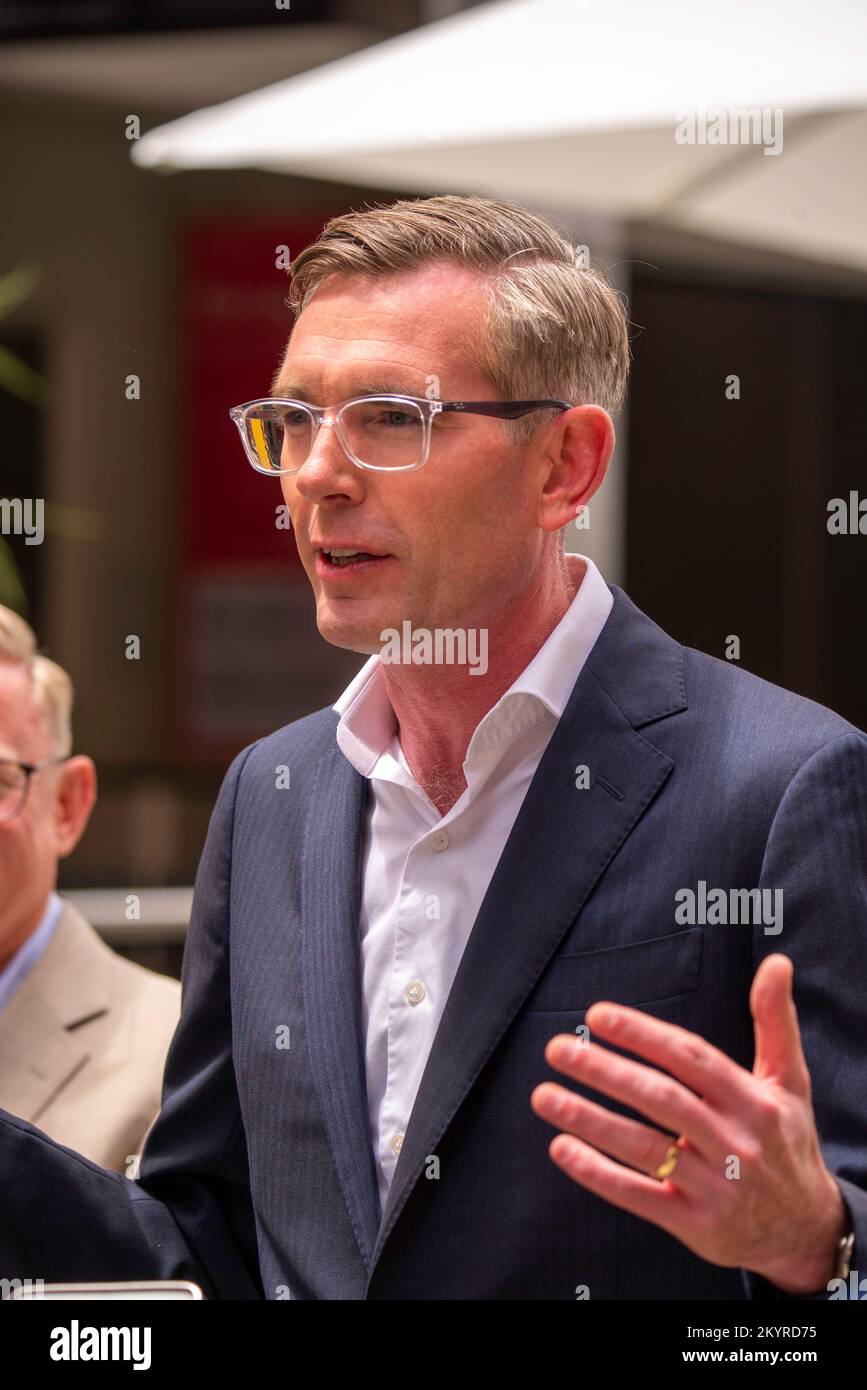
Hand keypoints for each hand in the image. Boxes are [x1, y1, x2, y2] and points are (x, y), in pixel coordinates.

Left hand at [530, 954, 846, 1292]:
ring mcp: (715, 1187)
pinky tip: (561, 1148)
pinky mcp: (695, 1225)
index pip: (691, 1059)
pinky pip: (639, 1197)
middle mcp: (735, 1143)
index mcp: (754, 1102)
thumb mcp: (791, 1083)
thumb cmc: (786, 1142)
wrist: (807, 1230)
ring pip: (643, 1148)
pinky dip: (597, 1174)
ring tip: (544, 1096)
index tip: (596, 1015)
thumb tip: (777, 962)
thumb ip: (775, 1022)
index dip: (643, 1035)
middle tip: (556, 1049)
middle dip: (606, 1072)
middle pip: (661, 1100)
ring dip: (589, 1120)